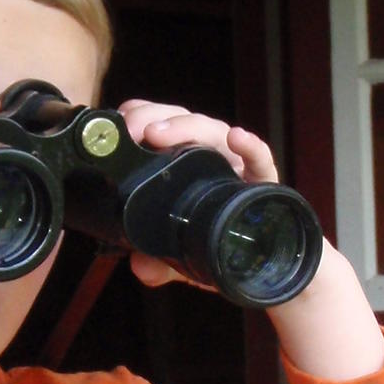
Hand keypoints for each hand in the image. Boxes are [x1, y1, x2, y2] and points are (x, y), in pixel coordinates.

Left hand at [115, 99, 279, 290]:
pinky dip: (251, 147)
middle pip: (182, 122)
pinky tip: (237, 138)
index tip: (120, 122)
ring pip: (213, 131)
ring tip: (159, 133)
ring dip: (185, 127)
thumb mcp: (175, 259)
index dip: (139, 117)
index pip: (159, 127)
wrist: (251, 267)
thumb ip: (156, 262)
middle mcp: (207, 157)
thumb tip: (141, 267)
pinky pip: (260, 160)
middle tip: (133, 129)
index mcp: (180, 166)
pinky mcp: (262, 180)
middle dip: (154, 118)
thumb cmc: (210, 248)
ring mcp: (235, 165)